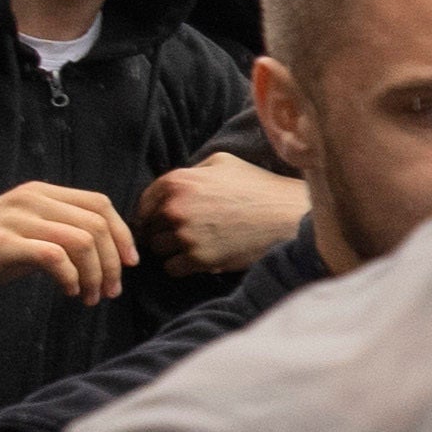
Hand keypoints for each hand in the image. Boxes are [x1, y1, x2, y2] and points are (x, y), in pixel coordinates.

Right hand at [0, 182, 140, 320]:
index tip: (129, 264)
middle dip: (114, 261)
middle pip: (98, 222)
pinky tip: (68, 293)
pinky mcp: (3, 244)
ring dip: (96, 274)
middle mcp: (29, 199)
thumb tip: (100, 250)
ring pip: (83, 240)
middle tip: (109, 291)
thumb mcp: (21, 236)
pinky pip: (56, 257)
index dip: (122, 234)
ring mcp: (15, 219)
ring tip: (89, 298)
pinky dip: (72, 278)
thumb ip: (55, 234)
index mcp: (37, 193)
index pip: (100, 203)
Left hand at [148, 155, 313, 275]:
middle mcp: (176, 208)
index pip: (144, 203)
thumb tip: (175, 185)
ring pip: (158, 249)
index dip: (150, 214)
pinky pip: (172, 268)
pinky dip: (182, 267)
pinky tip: (200, 259)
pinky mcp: (198, 259)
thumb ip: (192, 170)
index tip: (160, 222)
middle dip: (164, 231)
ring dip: (172, 250)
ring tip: (194, 246)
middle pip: (150, 227)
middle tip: (185, 234)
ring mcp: (186, 235)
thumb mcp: (223, 163)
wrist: (287, 216)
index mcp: (178, 182)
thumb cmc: (258, 187)